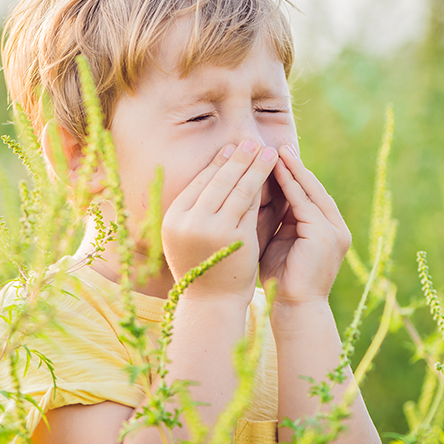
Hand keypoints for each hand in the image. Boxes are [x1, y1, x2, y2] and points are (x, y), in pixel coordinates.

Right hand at [162, 139, 278, 303]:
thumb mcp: (194, 235)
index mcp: (173, 218)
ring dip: (253, 166)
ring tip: (265, 150)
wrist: (211, 303)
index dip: (217, 164)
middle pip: (216, 181)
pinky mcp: (233, 237)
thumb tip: (222, 172)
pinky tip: (270, 173)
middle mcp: (187, 221)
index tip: (230, 149)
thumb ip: (205, 209)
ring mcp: (210, 229)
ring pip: (235, 189)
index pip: (199, 183)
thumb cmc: (204, 267)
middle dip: (236, 158)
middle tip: (250, 140)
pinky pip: (249, 205)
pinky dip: (261, 186)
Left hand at [259, 144, 350, 306]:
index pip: (308, 195)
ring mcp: (334, 230)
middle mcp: (335, 227)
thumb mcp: (278, 241)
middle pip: (312, 188)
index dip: (293, 175)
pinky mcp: (326, 234)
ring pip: (310, 192)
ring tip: (276, 150)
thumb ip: (276, 219)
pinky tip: (276, 170)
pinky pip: (304, 203)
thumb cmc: (280, 278)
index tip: (274, 156)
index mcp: (326, 230)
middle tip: (277, 144)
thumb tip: (257, 194)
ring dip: (292, 170)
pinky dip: (289, 185)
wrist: (294, 309)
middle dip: (294, 166)